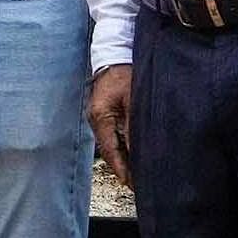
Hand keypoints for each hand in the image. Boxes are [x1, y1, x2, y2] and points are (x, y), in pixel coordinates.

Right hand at [89, 63, 133, 187]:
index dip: (122, 169)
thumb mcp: (135, 99)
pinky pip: (113, 136)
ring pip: (111, 145)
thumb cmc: (126, 72)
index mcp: (100, 116)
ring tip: (139, 174)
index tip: (132, 185)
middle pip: (110, 151)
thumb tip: (141, 150)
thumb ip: (136, 125)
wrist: (116, 51)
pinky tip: (134, 155)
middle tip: (140, 185)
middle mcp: (96, 119)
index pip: (111, 151)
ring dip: (124, 159)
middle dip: (124, 169)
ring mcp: (98, 117)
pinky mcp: (105, 114)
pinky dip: (123, 148)